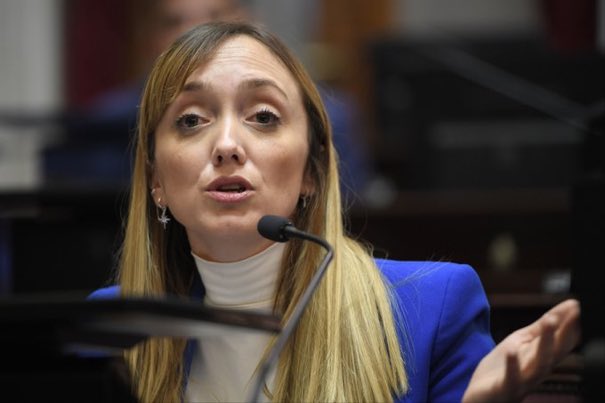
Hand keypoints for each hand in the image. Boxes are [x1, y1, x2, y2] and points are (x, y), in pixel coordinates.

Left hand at [462, 298, 580, 402]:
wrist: (481, 398)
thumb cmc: (502, 369)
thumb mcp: (521, 342)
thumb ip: (542, 327)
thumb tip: (568, 306)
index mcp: (542, 359)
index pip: (562, 341)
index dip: (572, 324)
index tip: (580, 304)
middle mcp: (537, 371)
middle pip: (556, 351)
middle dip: (566, 332)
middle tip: (576, 310)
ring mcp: (522, 381)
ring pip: (539, 364)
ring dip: (546, 343)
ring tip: (550, 321)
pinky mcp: (504, 389)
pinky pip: (511, 378)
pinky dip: (513, 365)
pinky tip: (512, 349)